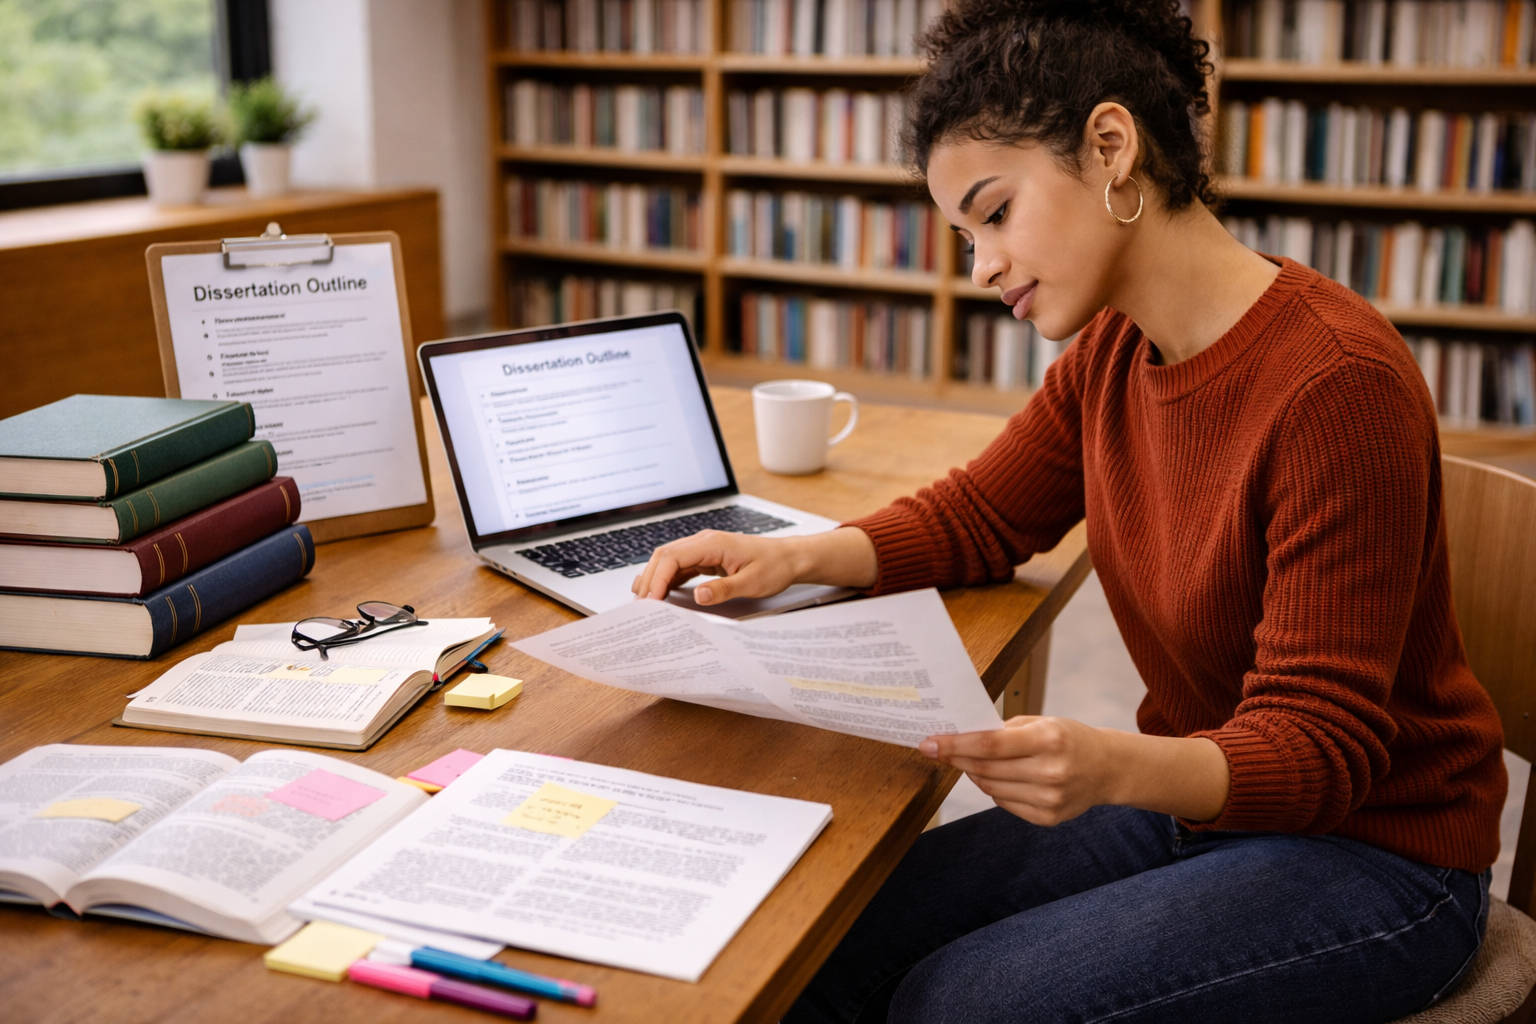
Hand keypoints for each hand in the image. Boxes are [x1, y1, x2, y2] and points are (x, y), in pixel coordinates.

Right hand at [631, 525, 879, 605]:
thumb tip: (698, 595)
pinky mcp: (706, 557)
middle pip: (664, 556)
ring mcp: (704, 548)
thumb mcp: (753, 582)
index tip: (650, 599)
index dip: (657, 578)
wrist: (790, 558)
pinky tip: (659, 593)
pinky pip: (679, 565)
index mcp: (713, 544)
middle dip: (649, 579)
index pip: (673, 557)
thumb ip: (724, 589)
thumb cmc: (775, 567)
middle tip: (640, 605)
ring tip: (643, 602)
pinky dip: (666, 578)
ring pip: (668, 559)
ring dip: (655, 578)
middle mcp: (704, 542)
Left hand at [920, 717, 1230, 824]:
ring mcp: (1049, 799)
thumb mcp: (1041, 721)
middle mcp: (1050, 772)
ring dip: (974, 773)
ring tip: (973, 761)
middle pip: (985, 768)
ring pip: (990, 788)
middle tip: (938, 749)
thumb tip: (960, 739)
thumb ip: (1003, 731)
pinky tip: (1001, 777)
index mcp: (1049, 740)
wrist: (1107, 768)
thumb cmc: (1068, 738)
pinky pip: (1003, 802)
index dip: (954, 745)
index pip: (989, 745)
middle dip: (956, 758)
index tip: (929, 743)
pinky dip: (994, 788)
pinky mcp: (1047, 818)